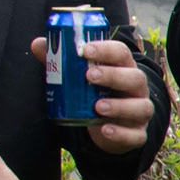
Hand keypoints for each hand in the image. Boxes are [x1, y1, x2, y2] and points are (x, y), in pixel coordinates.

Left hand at [29, 31, 156, 152]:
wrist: (107, 127)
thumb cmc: (95, 95)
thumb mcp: (80, 78)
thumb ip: (61, 62)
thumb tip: (37, 44)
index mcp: (124, 69)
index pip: (122, 53)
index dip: (106, 49)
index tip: (85, 50)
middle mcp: (137, 89)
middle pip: (136, 78)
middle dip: (113, 75)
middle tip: (88, 76)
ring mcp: (140, 112)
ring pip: (141, 107)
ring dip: (120, 106)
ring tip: (97, 106)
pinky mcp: (138, 134)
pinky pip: (136, 135)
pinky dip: (121, 133)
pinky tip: (105, 130)